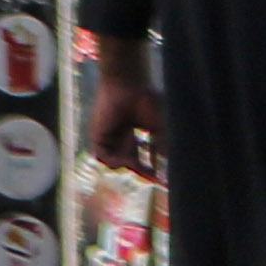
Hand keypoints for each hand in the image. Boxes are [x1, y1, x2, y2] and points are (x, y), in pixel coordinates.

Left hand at [93, 55, 162, 175]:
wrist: (127, 86)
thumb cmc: (146, 101)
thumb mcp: (159, 128)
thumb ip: (162, 147)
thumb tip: (168, 166)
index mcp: (134, 134)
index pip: (143, 156)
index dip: (153, 168)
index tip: (164, 178)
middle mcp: (120, 138)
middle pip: (131, 162)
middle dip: (143, 172)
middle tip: (156, 179)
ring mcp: (108, 138)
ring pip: (118, 162)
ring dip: (131, 162)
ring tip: (138, 154)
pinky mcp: (97, 138)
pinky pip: (104, 158)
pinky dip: (118, 160)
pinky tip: (128, 156)